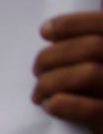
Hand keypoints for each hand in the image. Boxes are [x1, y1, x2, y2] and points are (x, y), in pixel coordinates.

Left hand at [33, 12, 102, 133]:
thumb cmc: (95, 94)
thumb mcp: (95, 63)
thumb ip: (83, 48)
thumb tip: (48, 31)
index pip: (102, 23)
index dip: (71, 24)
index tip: (44, 31)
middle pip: (91, 47)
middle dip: (53, 56)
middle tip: (36, 70)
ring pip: (88, 74)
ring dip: (51, 82)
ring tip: (39, 93)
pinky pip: (91, 110)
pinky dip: (63, 104)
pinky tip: (50, 106)